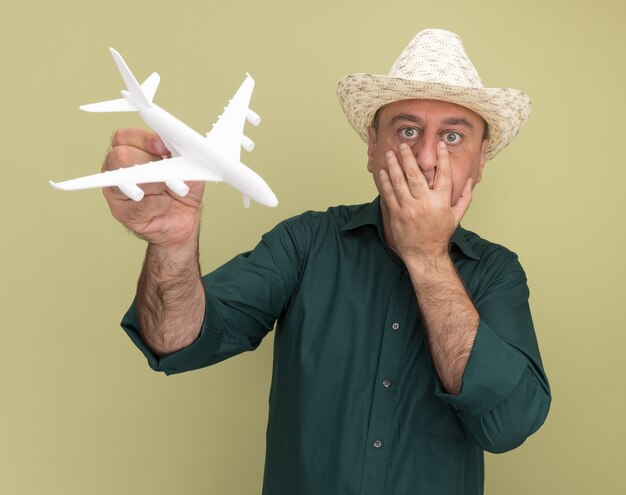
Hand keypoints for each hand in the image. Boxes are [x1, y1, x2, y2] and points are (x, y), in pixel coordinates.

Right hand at [102, 128, 204, 250]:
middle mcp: (118, 169)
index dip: (145, 140)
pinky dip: (159, 204)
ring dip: (154, 184)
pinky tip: (166, 204)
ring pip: (124, 180)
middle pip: (121, 156)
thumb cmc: (181, 191)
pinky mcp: (122, 213)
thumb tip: (179, 148)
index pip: (125, 137)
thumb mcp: (187, 168)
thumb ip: (181, 155)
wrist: (183, 220)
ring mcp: (116, 192)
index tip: (164, 148)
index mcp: (131, 152)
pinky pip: (139, 204)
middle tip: (167, 174)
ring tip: (168, 190)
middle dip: (149, 163)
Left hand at [378, 141, 472, 261]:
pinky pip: (389, 194)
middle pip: (415, 174)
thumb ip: (465, 197)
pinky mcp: (397, 214)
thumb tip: (470, 180)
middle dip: (408, 157)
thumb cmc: (440, 235)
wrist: (424, 254)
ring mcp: (409, 209)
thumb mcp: (456, 216)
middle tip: (404, 145)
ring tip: (390, 153)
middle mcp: (424, 203)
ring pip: (399, 182)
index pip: (444, 174)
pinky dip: (385, 181)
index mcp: (441, 202)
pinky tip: (383, 171)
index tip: (440, 144)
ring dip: (393, 165)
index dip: (442, 158)